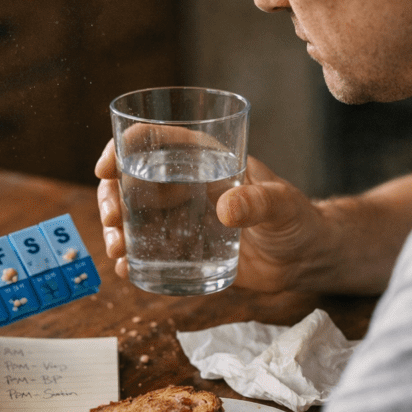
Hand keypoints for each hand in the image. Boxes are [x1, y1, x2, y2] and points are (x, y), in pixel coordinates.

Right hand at [95, 139, 335, 292]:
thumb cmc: (298, 220)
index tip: (107, 167)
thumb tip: (226, 209)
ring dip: (116, 229)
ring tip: (117, 250)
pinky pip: (149, 250)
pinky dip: (132, 259)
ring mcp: (183, 218)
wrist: (305, 259)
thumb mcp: (282, 206)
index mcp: (206, 159)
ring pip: (134, 216)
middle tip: (111, 220)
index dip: (124, 147)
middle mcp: (188, 184)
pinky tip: (126, 270)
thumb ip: (258, 203)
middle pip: (134, 180)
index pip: (157, 141)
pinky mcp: (186, 249)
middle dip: (112, 196)